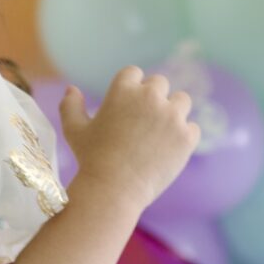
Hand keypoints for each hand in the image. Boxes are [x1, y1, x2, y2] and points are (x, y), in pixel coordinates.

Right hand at [60, 68, 200, 217]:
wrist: (114, 190)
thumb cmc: (91, 160)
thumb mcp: (74, 131)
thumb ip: (70, 106)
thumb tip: (71, 89)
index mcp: (123, 90)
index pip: (134, 73)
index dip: (132, 88)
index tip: (129, 105)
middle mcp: (150, 97)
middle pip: (160, 83)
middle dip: (154, 98)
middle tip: (145, 121)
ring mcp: (171, 116)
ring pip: (182, 101)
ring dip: (174, 111)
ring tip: (161, 132)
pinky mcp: (186, 137)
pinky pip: (192, 128)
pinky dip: (184, 137)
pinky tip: (170, 149)